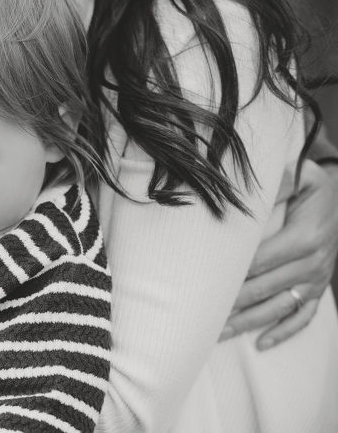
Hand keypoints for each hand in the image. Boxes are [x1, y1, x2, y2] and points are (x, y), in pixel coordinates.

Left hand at [222, 160, 337, 348]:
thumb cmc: (311, 186)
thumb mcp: (301, 175)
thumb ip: (277, 184)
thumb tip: (246, 191)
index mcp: (305, 238)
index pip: (261, 261)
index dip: (235, 273)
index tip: (208, 283)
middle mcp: (312, 263)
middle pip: (265, 288)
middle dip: (234, 303)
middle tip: (203, 315)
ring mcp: (315, 280)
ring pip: (279, 308)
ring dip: (250, 322)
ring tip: (221, 333)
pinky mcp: (317, 290)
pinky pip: (304, 317)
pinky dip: (284, 332)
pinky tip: (262, 344)